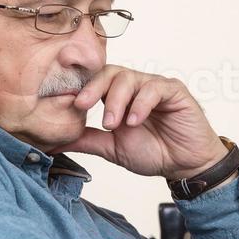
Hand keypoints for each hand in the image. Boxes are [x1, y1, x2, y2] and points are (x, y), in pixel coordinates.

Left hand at [59, 65, 225, 178]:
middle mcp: (135, 88)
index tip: (65, 102)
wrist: (185, 166)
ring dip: (116, 101)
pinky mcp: (174, 90)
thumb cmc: (155, 153)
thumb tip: (53, 143)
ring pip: (128, 78)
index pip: (95, 81)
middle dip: (93, 88)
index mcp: (118, 97)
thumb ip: (85, 141)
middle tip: (82, 106)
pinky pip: (154, 87)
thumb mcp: (111, 148)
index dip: (80, 88)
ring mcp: (154, 87)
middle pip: (109, 73)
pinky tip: (135, 121)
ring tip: (113, 124)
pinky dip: (141, 103)